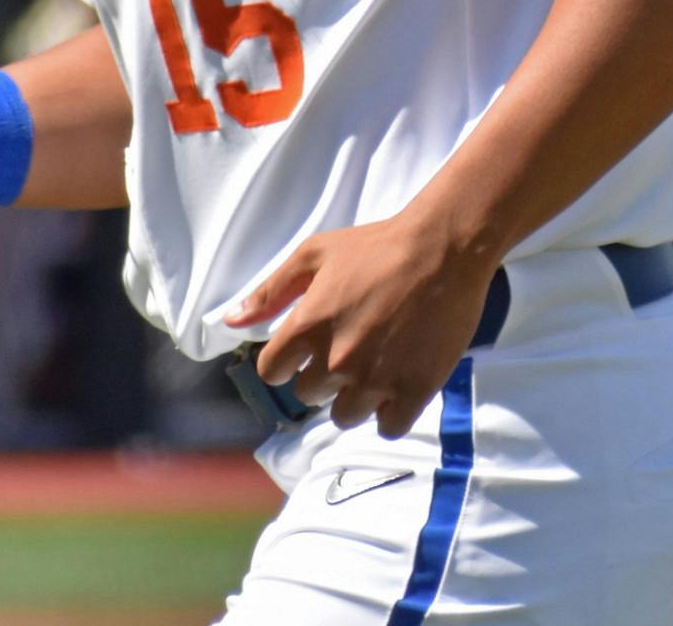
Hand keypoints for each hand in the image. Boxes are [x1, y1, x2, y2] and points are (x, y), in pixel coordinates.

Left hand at [226, 215, 496, 438]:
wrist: (443, 249)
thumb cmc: (375, 246)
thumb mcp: (314, 254)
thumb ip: (270, 291)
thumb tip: (229, 321)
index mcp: (308, 326)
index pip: (272, 372)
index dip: (285, 360)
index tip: (303, 349)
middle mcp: (337, 359)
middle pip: (309, 395)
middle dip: (322, 375)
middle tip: (348, 345)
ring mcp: (376, 378)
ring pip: (346, 416)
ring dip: (354, 396)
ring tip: (372, 365)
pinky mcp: (414, 390)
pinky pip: (388, 427)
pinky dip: (389, 412)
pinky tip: (396, 385)